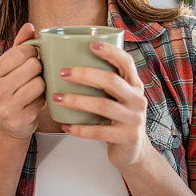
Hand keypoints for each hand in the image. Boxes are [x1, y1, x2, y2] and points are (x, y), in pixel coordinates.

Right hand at [0, 22, 44, 140]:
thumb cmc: (10, 90)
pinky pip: (43, 100)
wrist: (6, 126)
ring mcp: (6, 107)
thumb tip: (30, 25)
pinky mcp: (20, 120)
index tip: (31, 58)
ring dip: (42, 84)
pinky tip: (34, 102)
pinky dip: (42, 99)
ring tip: (34, 88)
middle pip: (33, 65)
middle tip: (34, 74)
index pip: (22, 51)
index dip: (32, 52)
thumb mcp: (10, 67)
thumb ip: (20, 45)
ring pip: (40, 82)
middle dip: (38, 68)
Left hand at [56, 41, 150, 168]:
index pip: (126, 62)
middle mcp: (137, 99)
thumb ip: (105, 82)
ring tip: (57, 97)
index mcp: (135, 85)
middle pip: (111, 81)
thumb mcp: (119, 97)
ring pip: (103, 105)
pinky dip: (80, 128)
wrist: (134, 151)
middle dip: (85, 74)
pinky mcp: (127, 138)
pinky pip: (99, 131)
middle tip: (63, 73)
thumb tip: (72, 60)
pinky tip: (66, 125)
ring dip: (77, 101)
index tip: (90, 44)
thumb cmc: (118, 118)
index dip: (110, 51)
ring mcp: (134, 119)